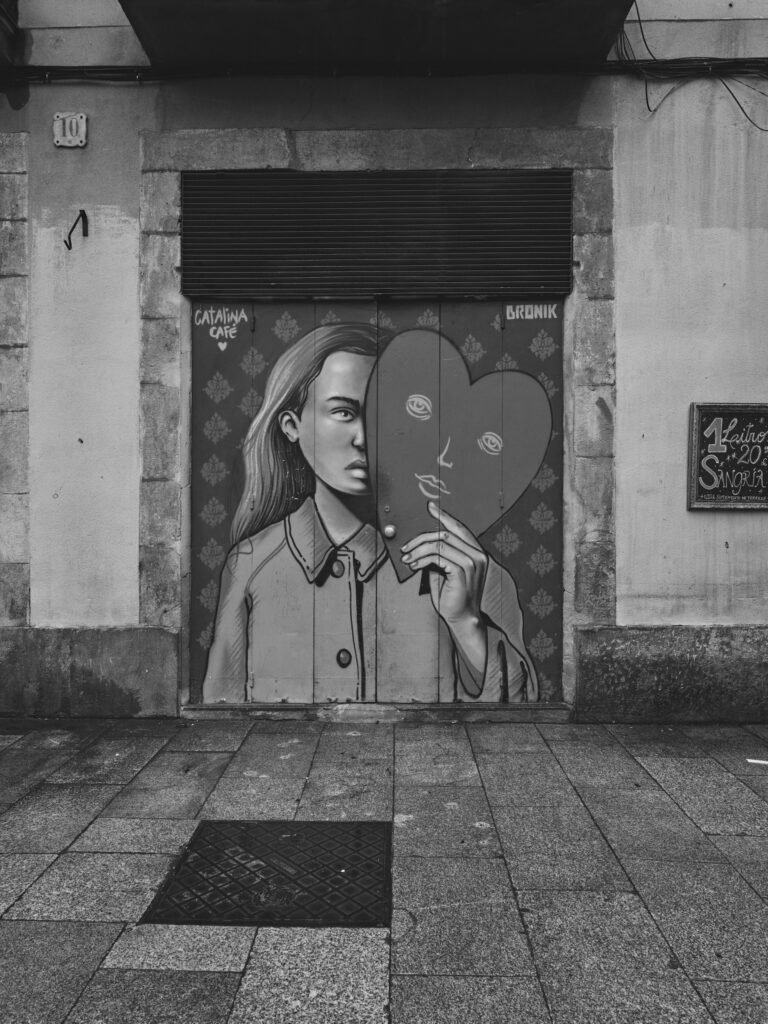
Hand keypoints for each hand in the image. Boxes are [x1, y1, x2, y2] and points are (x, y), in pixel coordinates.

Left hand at [400, 502, 487, 625]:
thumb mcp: (445, 571)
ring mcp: (472, 562)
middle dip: (421, 538)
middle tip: (406, 547)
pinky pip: (437, 556)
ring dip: (418, 549)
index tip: (430, 507)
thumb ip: (440, 556)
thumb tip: (423, 543)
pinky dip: (421, 558)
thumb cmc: (453, 597)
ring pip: (439, 543)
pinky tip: (414, 565)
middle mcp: (478, 555)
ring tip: (407, 558)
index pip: (459, 528)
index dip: (444, 516)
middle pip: (445, 534)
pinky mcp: (462, 570)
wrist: (463, 618)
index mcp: (477, 553)